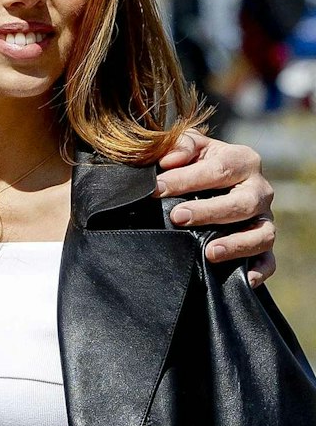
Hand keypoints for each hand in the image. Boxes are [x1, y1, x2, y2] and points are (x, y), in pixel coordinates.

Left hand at [157, 131, 275, 283]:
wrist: (211, 182)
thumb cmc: (196, 163)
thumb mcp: (190, 147)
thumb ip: (181, 146)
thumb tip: (169, 161)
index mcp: (243, 160)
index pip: (219, 170)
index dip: (186, 179)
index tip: (156, 189)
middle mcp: (259, 190)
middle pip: (242, 203)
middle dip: (209, 212)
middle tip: (177, 217)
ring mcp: (264, 218)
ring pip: (262, 234)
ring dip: (237, 245)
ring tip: (209, 252)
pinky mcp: (263, 243)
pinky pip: (269, 260)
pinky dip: (260, 270)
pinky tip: (244, 279)